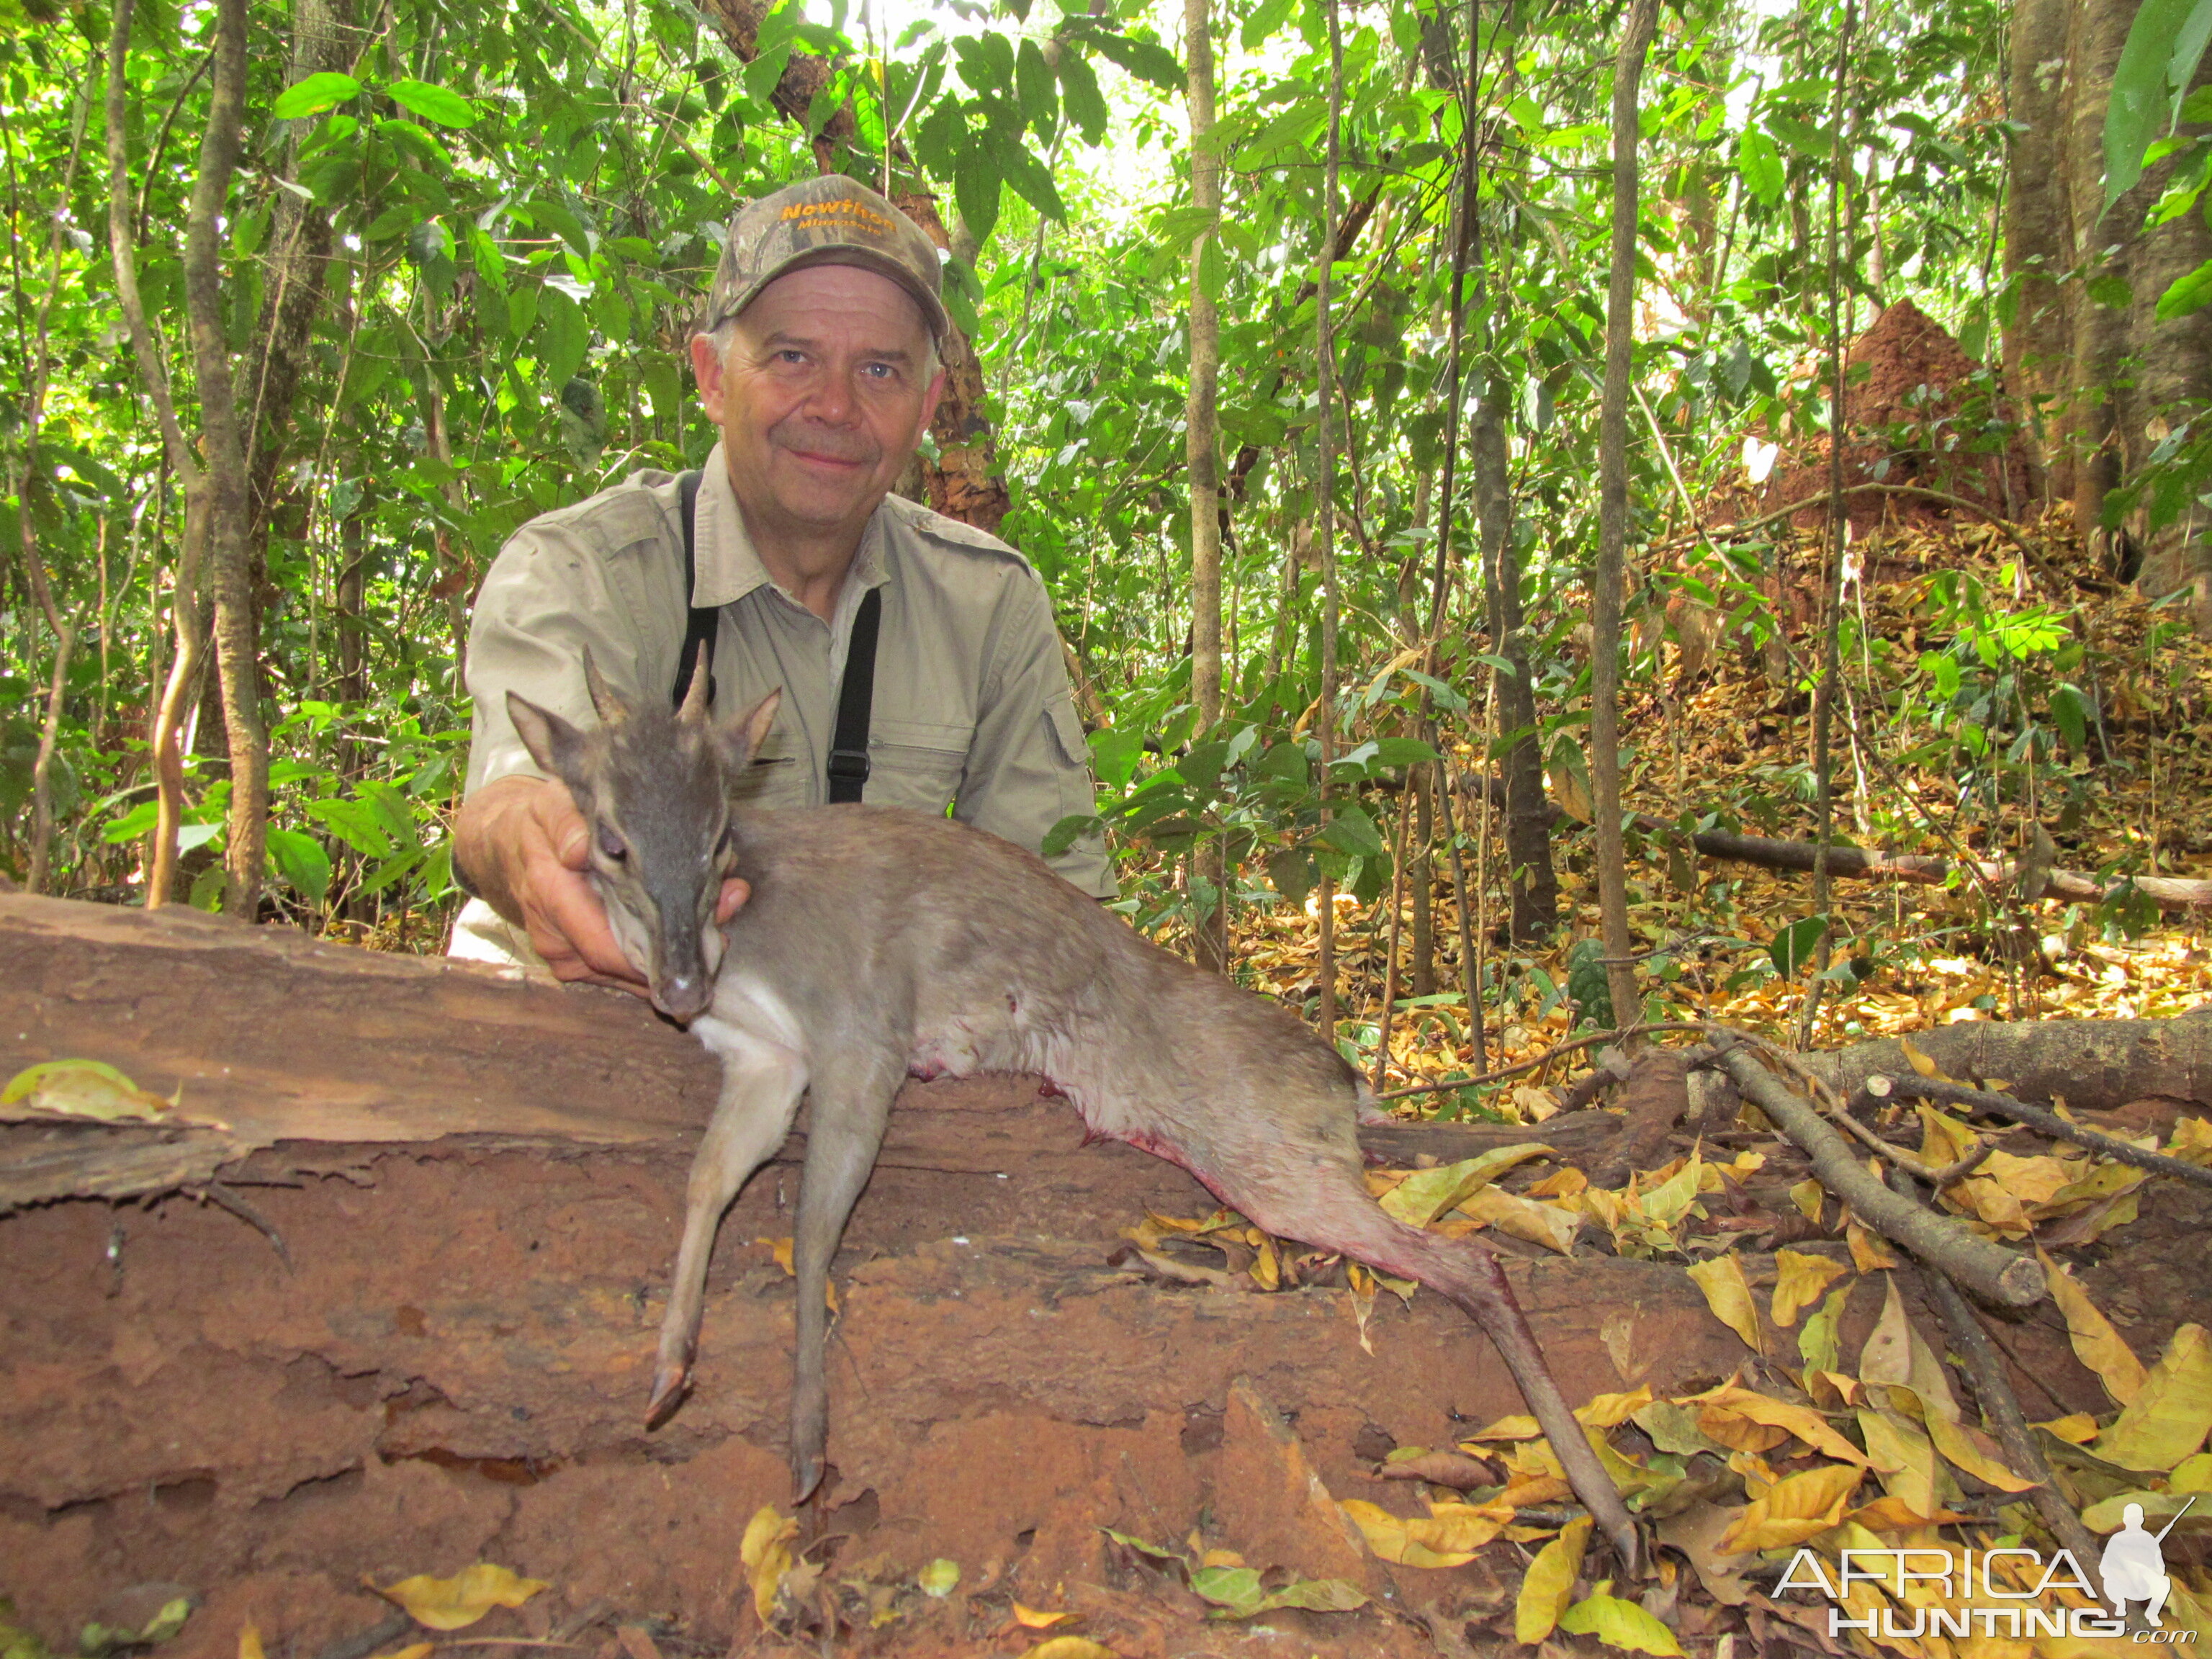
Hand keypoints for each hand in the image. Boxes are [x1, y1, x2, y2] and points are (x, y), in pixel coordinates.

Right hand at [455, 776, 751, 995]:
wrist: (508, 847)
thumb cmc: (539, 823)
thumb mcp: (552, 807)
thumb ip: (566, 823)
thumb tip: (577, 851)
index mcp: (551, 899)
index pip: (608, 948)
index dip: (660, 945)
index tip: (706, 923)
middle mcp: (556, 940)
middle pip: (628, 968)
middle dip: (679, 948)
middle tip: (727, 915)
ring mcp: (566, 958)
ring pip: (629, 974)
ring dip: (672, 952)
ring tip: (717, 918)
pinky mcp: (577, 963)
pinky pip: (622, 970)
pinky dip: (655, 953)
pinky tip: (686, 929)